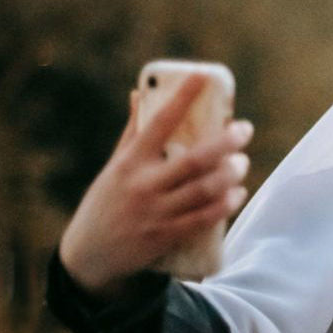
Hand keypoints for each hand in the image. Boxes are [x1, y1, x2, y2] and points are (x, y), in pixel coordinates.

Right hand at [59, 75, 251, 298]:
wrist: (88, 256)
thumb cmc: (107, 201)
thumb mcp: (115, 165)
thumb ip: (133, 131)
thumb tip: (140, 92)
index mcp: (130, 161)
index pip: (158, 122)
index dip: (182, 98)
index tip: (202, 76)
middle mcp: (143, 185)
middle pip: (193, 160)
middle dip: (225, 143)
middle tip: (244, 130)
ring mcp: (156, 212)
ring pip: (203, 190)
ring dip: (230, 174)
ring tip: (242, 163)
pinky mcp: (165, 236)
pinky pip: (203, 218)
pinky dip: (225, 205)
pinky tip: (237, 193)